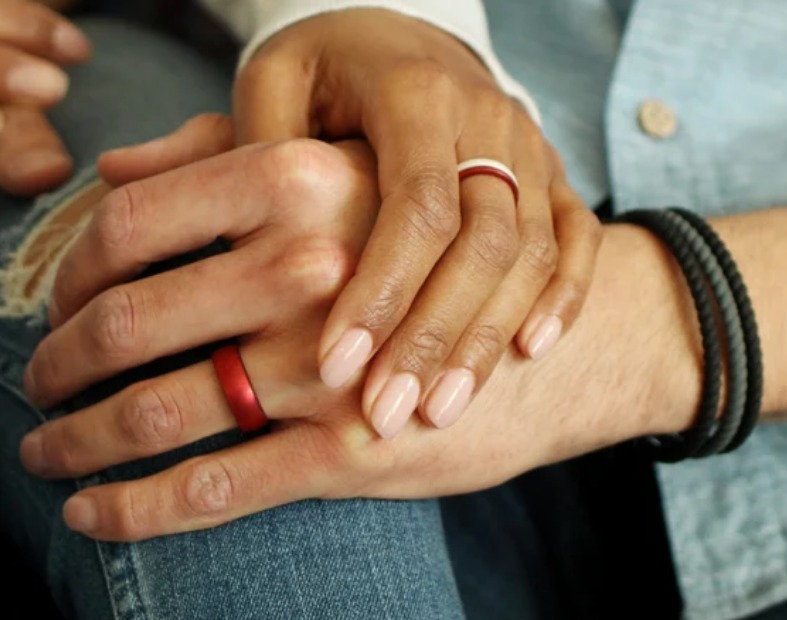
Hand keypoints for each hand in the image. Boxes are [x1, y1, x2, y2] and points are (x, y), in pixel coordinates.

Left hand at [19, 121, 697, 540]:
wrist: (567, 339)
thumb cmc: (441, 256)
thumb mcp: (349, 184)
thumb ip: (226, 162)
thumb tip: (109, 171)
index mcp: (299, 184)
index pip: (129, 224)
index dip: (67, 271)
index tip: (53, 303)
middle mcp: (307, 272)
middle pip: (124, 322)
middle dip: (55, 365)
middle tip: (31, 384)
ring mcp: (329, 371)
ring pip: (155, 413)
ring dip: (77, 440)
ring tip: (42, 453)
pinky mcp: (352, 454)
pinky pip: (212, 489)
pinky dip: (134, 508)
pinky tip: (91, 514)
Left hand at [231, 9, 601, 434]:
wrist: (409, 38)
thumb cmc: (329, 68)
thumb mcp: (275, 81)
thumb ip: (248, 150)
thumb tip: (208, 234)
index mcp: (416, 93)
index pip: (415, 203)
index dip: (382, 290)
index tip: (335, 367)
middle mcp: (486, 119)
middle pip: (483, 241)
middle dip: (435, 336)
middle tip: (388, 414)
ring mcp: (529, 149)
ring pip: (530, 252)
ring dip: (488, 338)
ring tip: (441, 412)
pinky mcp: (552, 176)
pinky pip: (579, 238)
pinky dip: (564, 297)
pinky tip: (531, 352)